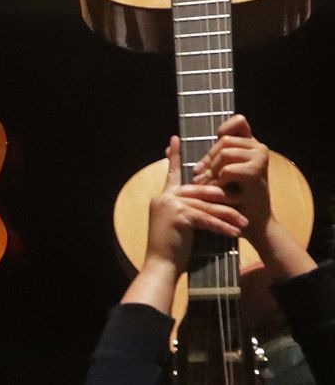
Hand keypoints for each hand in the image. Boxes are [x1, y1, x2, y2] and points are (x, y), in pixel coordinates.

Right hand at [147, 136, 245, 267]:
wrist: (160, 266)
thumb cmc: (171, 250)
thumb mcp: (178, 226)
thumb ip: (187, 211)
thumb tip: (204, 207)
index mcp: (163, 196)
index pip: (172, 173)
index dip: (175, 156)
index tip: (175, 139)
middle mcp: (165, 197)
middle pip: (200, 191)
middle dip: (222, 197)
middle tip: (242, 200)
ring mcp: (170, 205)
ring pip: (206, 205)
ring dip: (228, 215)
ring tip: (244, 222)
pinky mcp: (179, 216)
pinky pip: (206, 218)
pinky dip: (222, 226)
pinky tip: (235, 232)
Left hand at [191, 115, 270, 240]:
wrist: (249, 221)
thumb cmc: (231, 198)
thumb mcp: (213, 174)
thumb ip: (199, 158)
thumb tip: (171, 143)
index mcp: (249, 145)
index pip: (240, 121)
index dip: (226, 128)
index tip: (217, 141)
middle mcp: (258, 148)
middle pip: (224, 140)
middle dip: (210, 160)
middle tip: (205, 177)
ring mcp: (260, 159)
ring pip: (225, 153)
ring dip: (214, 172)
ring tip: (217, 186)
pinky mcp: (257, 172)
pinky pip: (227, 169)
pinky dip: (221, 181)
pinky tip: (225, 191)